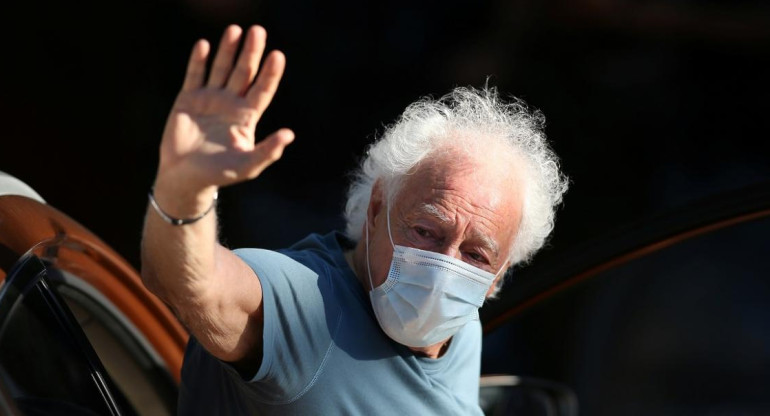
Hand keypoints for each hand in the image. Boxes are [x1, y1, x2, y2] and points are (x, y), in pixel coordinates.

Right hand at [157, 24, 293, 194]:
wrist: (185, 178)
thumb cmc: (219, 174)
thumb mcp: (248, 166)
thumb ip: (268, 150)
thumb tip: (290, 135)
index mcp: (247, 117)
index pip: (262, 90)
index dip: (270, 73)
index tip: (278, 55)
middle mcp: (231, 104)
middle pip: (244, 73)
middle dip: (251, 53)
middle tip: (258, 31)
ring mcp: (209, 99)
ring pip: (221, 69)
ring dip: (227, 50)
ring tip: (235, 29)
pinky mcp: (188, 99)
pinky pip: (194, 75)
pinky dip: (198, 61)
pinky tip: (204, 45)